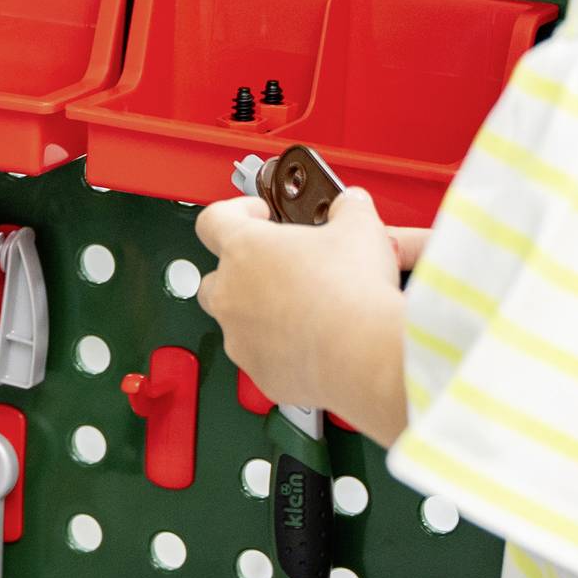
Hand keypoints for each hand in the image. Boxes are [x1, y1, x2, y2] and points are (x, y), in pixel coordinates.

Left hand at [193, 187, 416, 440]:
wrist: (363, 356)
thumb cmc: (354, 291)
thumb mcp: (359, 228)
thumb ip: (349, 209)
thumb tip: (351, 206)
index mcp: (244, 249)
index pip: (213, 220)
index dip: (234, 211)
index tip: (258, 214)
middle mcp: (231, 294)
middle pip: (215, 277)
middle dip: (241, 270)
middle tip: (278, 267)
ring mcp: (239, 337)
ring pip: (235, 321)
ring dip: (259, 312)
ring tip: (300, 306)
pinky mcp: (258, 372)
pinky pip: (260, 355)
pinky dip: (278, 348)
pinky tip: (310, 340)